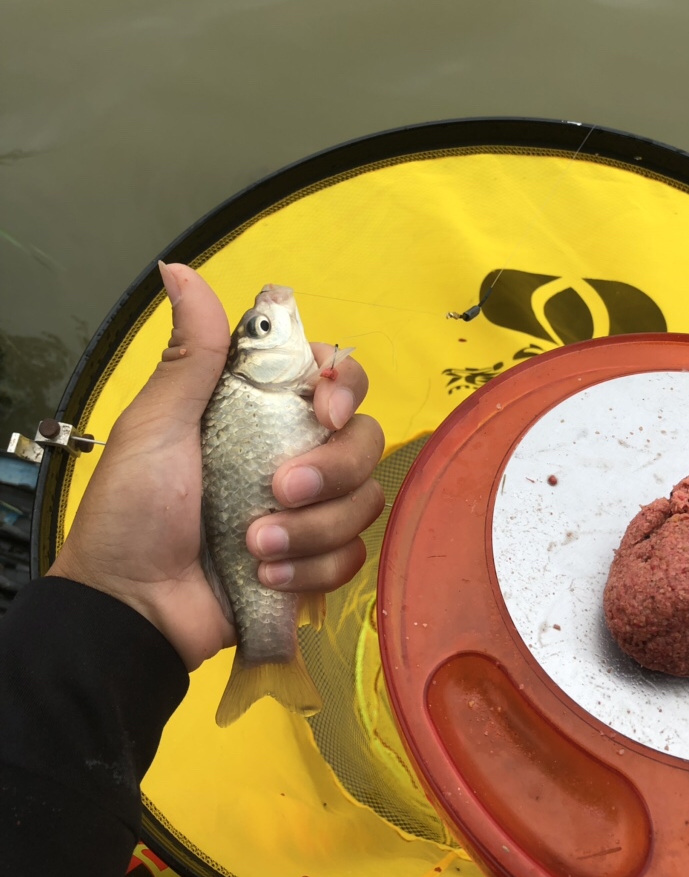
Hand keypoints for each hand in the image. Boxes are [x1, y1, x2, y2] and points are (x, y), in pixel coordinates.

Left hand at [48, 263, 384, 670]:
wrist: (134, 608)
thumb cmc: (134, 509)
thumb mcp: (157, 425)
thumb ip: (190, 354)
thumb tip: (177, 268)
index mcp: (260, 410)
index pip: (336, 375)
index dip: (344, 386)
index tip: (322, 409)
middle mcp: (294, 451)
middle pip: (365, 437)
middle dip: (331, 469)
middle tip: (278, 491)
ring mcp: (308, 509)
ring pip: (364, 500)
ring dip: (312, 529)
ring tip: (254, 548)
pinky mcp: (314, 560)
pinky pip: (352, 555)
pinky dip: (312, 569)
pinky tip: (265, 579)